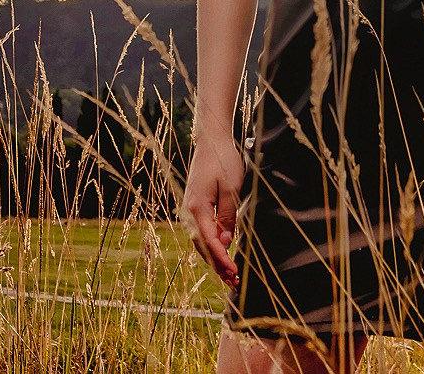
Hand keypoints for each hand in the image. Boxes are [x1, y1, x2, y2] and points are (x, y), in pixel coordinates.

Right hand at [183, 132, 242, 287]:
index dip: (222, 259)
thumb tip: (227, 240)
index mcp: (197, 208)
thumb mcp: (232, 188)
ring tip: (229, 274)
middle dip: (217, 265)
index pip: (210, 242)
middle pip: (202, 246)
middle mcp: (189, 211)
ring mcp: (190, 208)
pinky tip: (221, 251)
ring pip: (200, 241)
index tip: (234, 273)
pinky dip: (211, 245)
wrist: (211, 141)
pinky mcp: (194, 205)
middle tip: (234, 282)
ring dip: (214, 257)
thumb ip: (228, 216)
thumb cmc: (223, 161)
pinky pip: (201, 231)